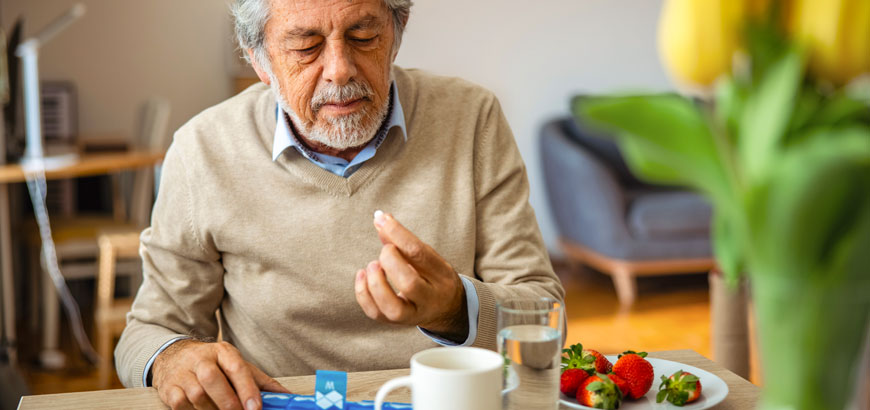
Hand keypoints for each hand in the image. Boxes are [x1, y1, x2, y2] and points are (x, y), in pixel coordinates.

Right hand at [152, 339, 290, 409]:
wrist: (174, 356)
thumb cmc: (213, 364)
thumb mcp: (237, 365)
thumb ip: (260, 382)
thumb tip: (285, 396)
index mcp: (223, 352)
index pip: (237, 368)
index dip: (246, 389)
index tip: (255, 407)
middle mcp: (201, 359)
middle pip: (212, 380)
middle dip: (227, 402)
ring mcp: (183, 373)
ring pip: (197, 396)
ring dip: (211, 409)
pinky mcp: (169, 388)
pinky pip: (181, 404)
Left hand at [354, 211, 468, 341]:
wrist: (449, 310)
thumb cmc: (434, 277)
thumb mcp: (429, 258)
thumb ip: (404, 241)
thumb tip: (380, 218)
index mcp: (442, 275)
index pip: (419, 253)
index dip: (397, 234)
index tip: (382, 219)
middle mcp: (430, 298)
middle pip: (409, 283)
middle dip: (390, 261)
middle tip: (385, 250)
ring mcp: (414, 314)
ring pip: (393, 308)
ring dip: (375, 283)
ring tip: (372, 265)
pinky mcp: (397, 322)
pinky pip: (376, 314)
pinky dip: (363, 293)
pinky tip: (362, 275)